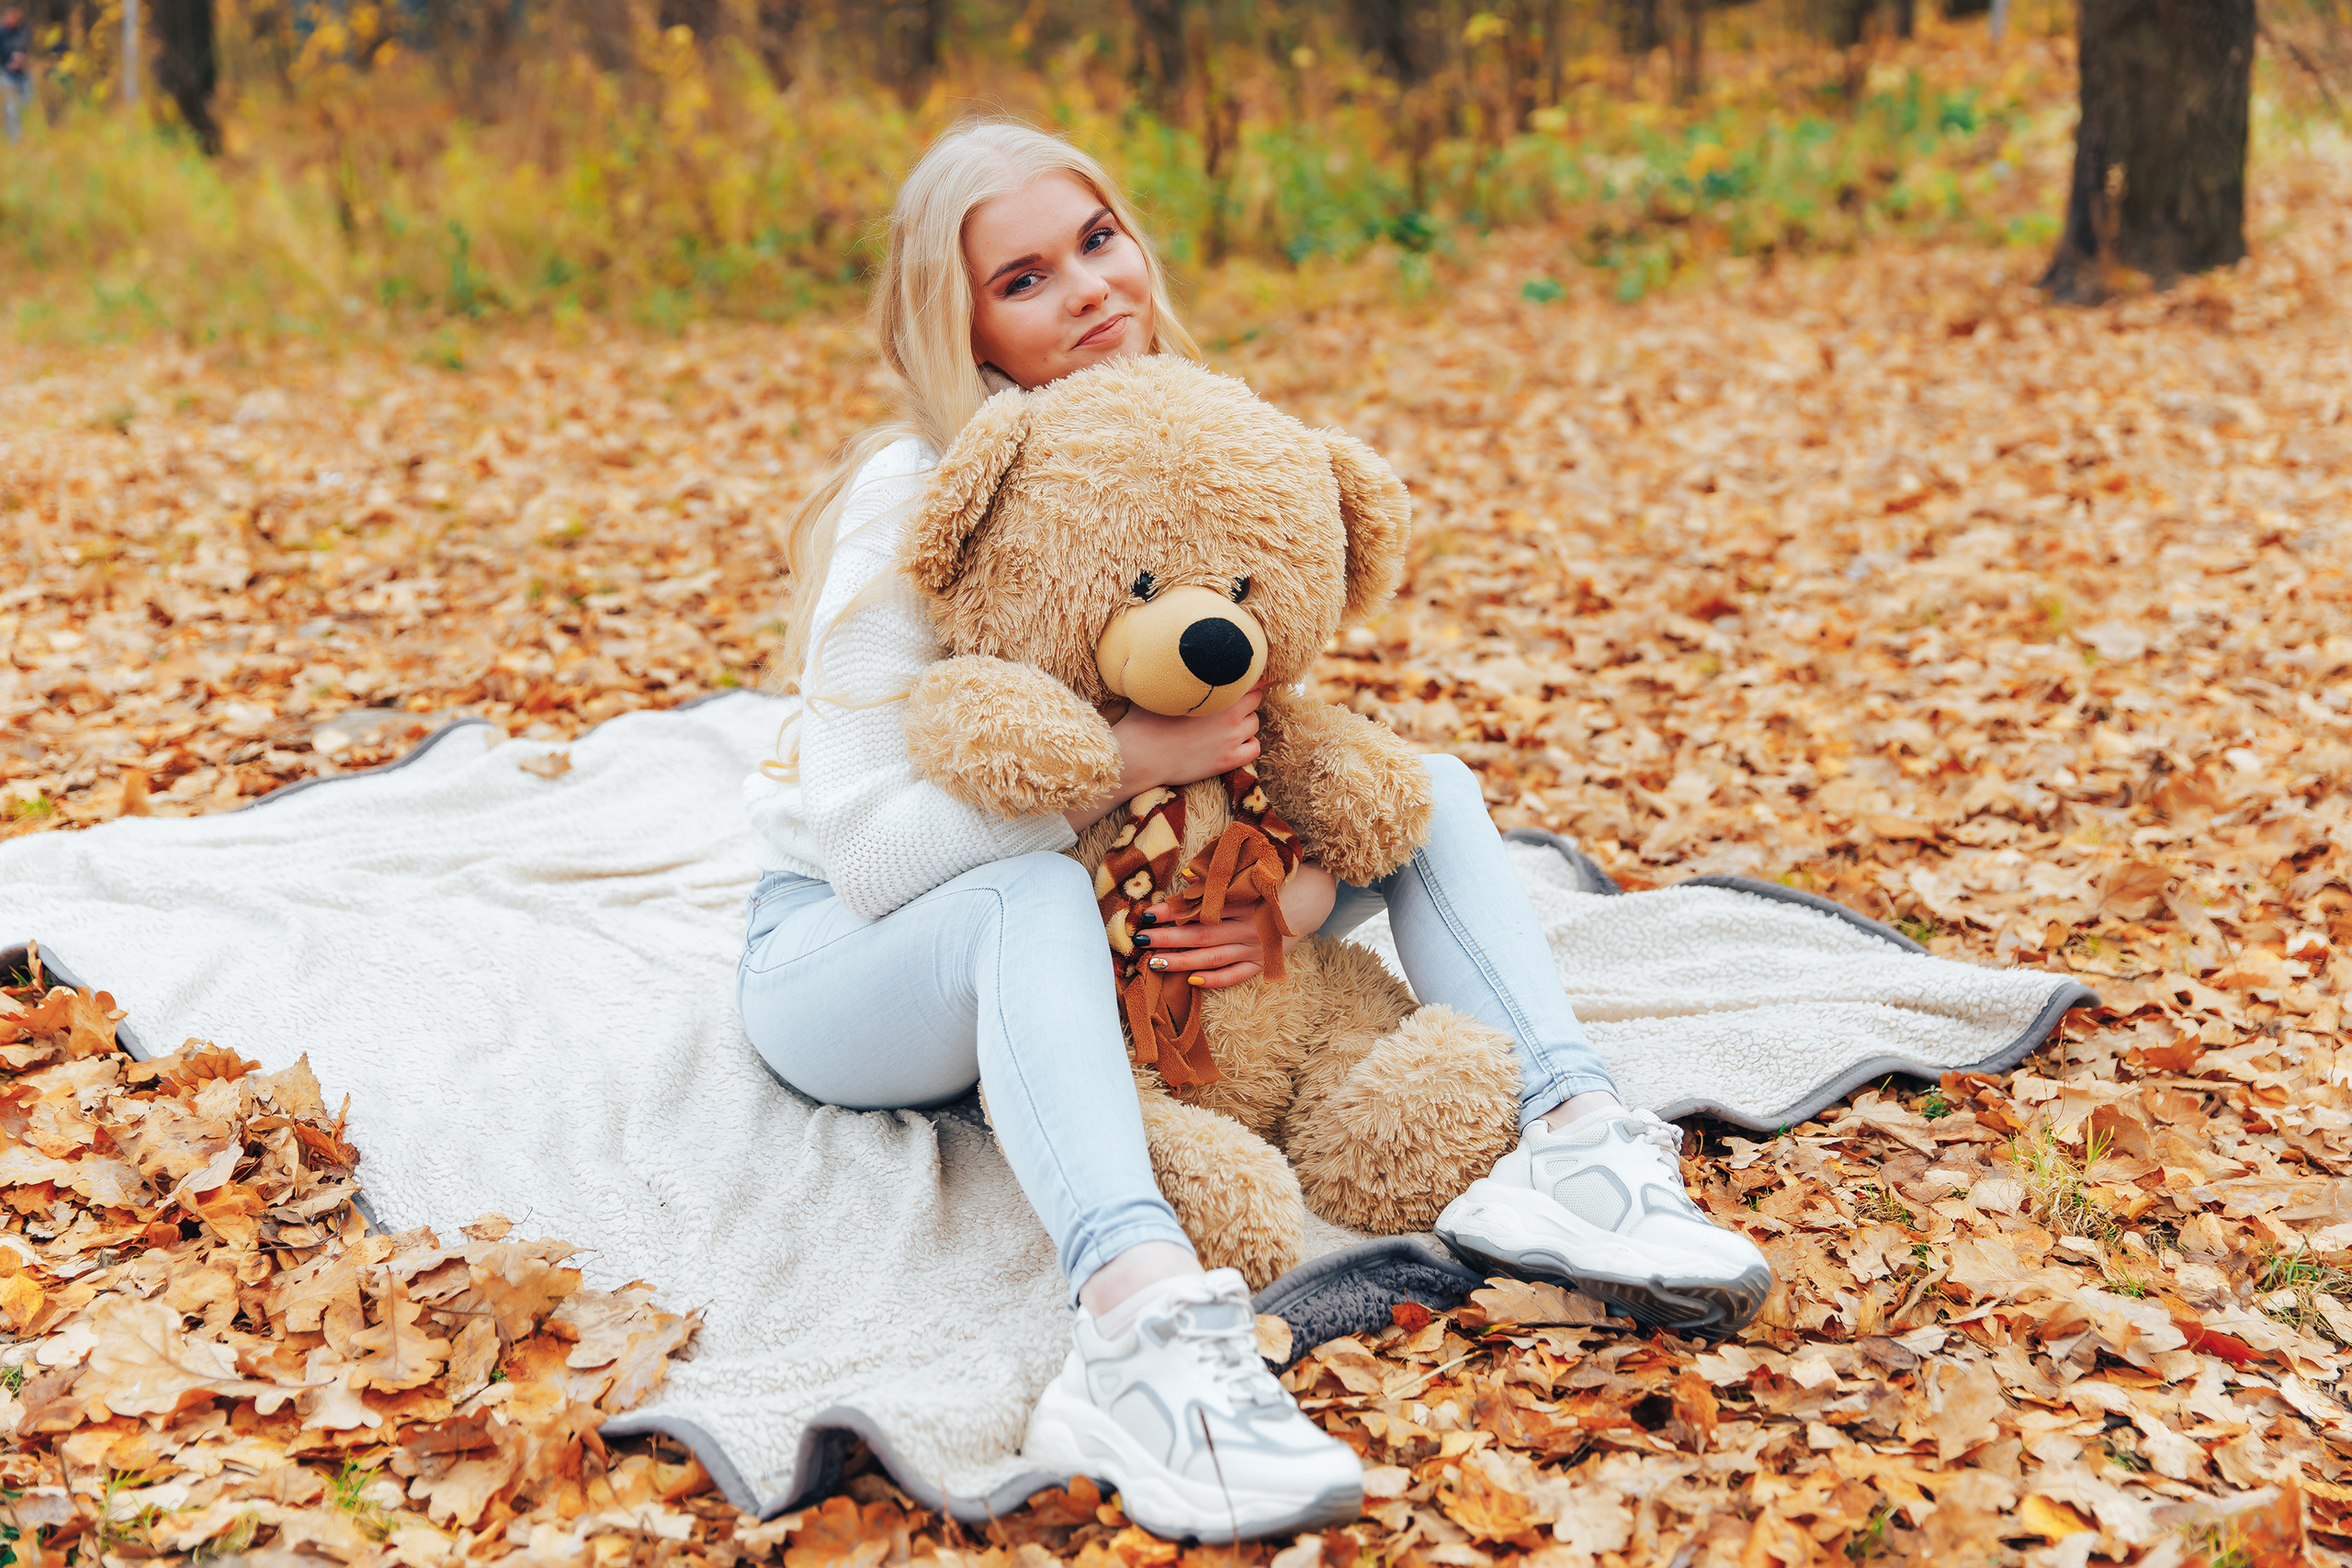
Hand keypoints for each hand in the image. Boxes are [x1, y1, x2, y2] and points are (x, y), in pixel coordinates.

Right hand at [1063, 683, 1264, 832]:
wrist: (1140, 756)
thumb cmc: (1144, 720)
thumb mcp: (1160, 688)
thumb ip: (1179, 674)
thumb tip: (1172, 657)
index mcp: (1215, 692)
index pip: (1248, 677)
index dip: (1247, 675)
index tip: (1244, 675)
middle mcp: (1230, 714)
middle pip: (1255, 699)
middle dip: (1244, 698)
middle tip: (1228, 702)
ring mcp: (1231, 738)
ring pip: (1254, 723)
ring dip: (1245, 721)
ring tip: (1225, 723)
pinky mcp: (1228, 760)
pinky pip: (1254, 749)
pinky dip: (1248, 744)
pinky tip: (1233, 743)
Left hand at [1133, 860, 1338, 988]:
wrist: (1313, 898)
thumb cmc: (1274, 879)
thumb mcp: (1249, 870)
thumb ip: (1218, 876)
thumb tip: (1184, 876)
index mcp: (1243, 900)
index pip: (1201, 908)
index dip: (1173, 911)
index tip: (1148, 913)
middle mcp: (1247, 925)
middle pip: (1201, 935)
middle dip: (1169, 938)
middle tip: (1141, 939)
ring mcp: (1255, 947)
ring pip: (1213, 958)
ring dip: (1182, 961)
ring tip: (1155, 963)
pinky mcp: (1262, 962)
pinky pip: (1236, 975)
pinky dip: (1215, 979)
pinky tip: (1191, 981)